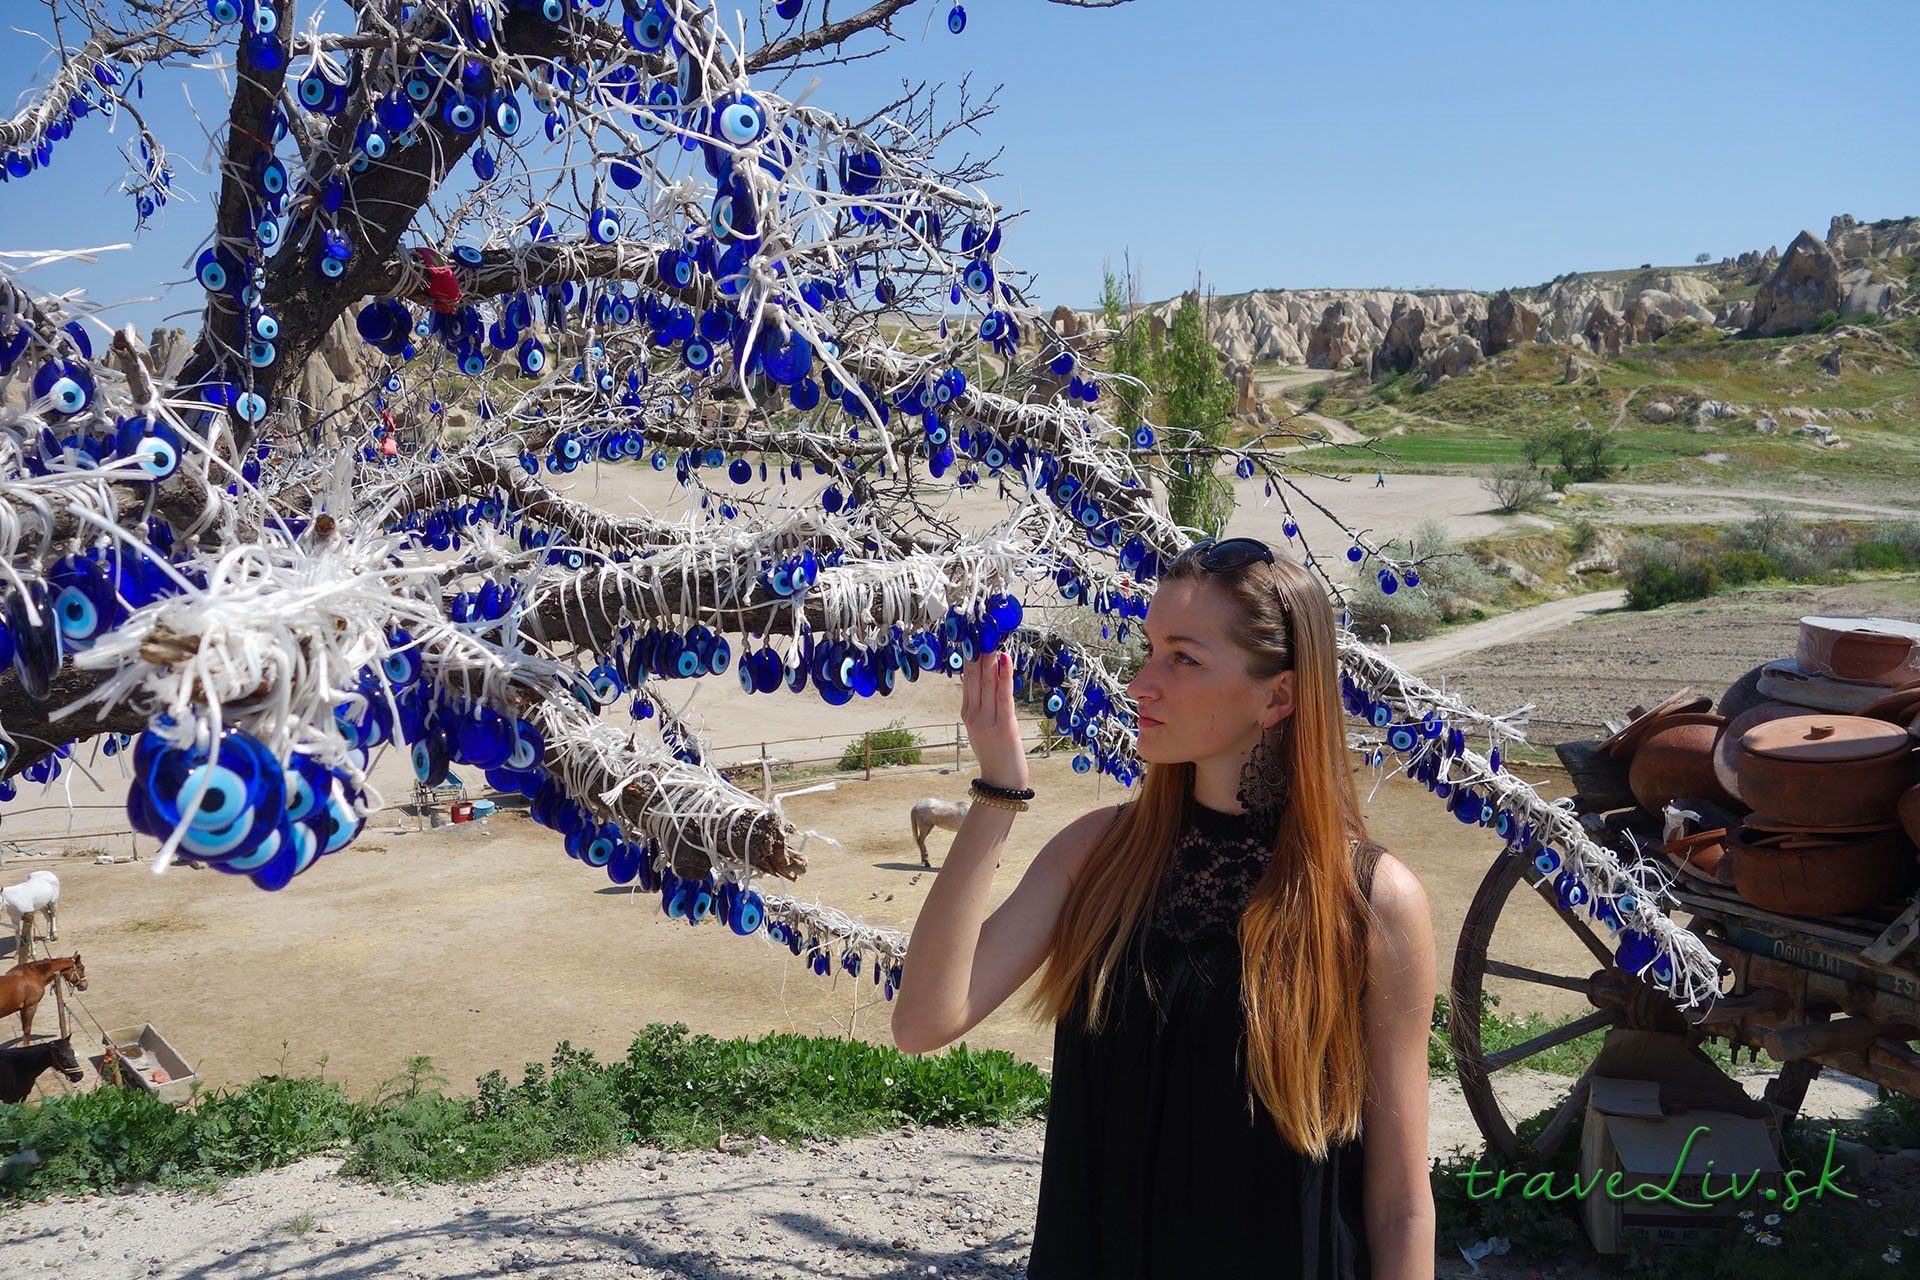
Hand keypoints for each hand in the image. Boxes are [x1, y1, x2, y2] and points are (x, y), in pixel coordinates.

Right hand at [961, 651, 1028, 789]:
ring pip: (987, 683)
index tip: (972, 638)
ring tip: (991, 639)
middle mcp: (974, 714)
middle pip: (974, 678)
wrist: (1001, 782)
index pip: (967, 680)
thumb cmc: (995, 754)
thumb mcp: (981, 727)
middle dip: (978, 653)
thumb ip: (980, 704)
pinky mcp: (1004, 725)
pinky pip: (1003, 695)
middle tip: (980, 631)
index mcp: (967, 713)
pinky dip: (1004, 675)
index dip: (970, 657)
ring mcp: (987, 720)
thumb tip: (979, 678)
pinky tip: (1005, 659)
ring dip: (989, 659)